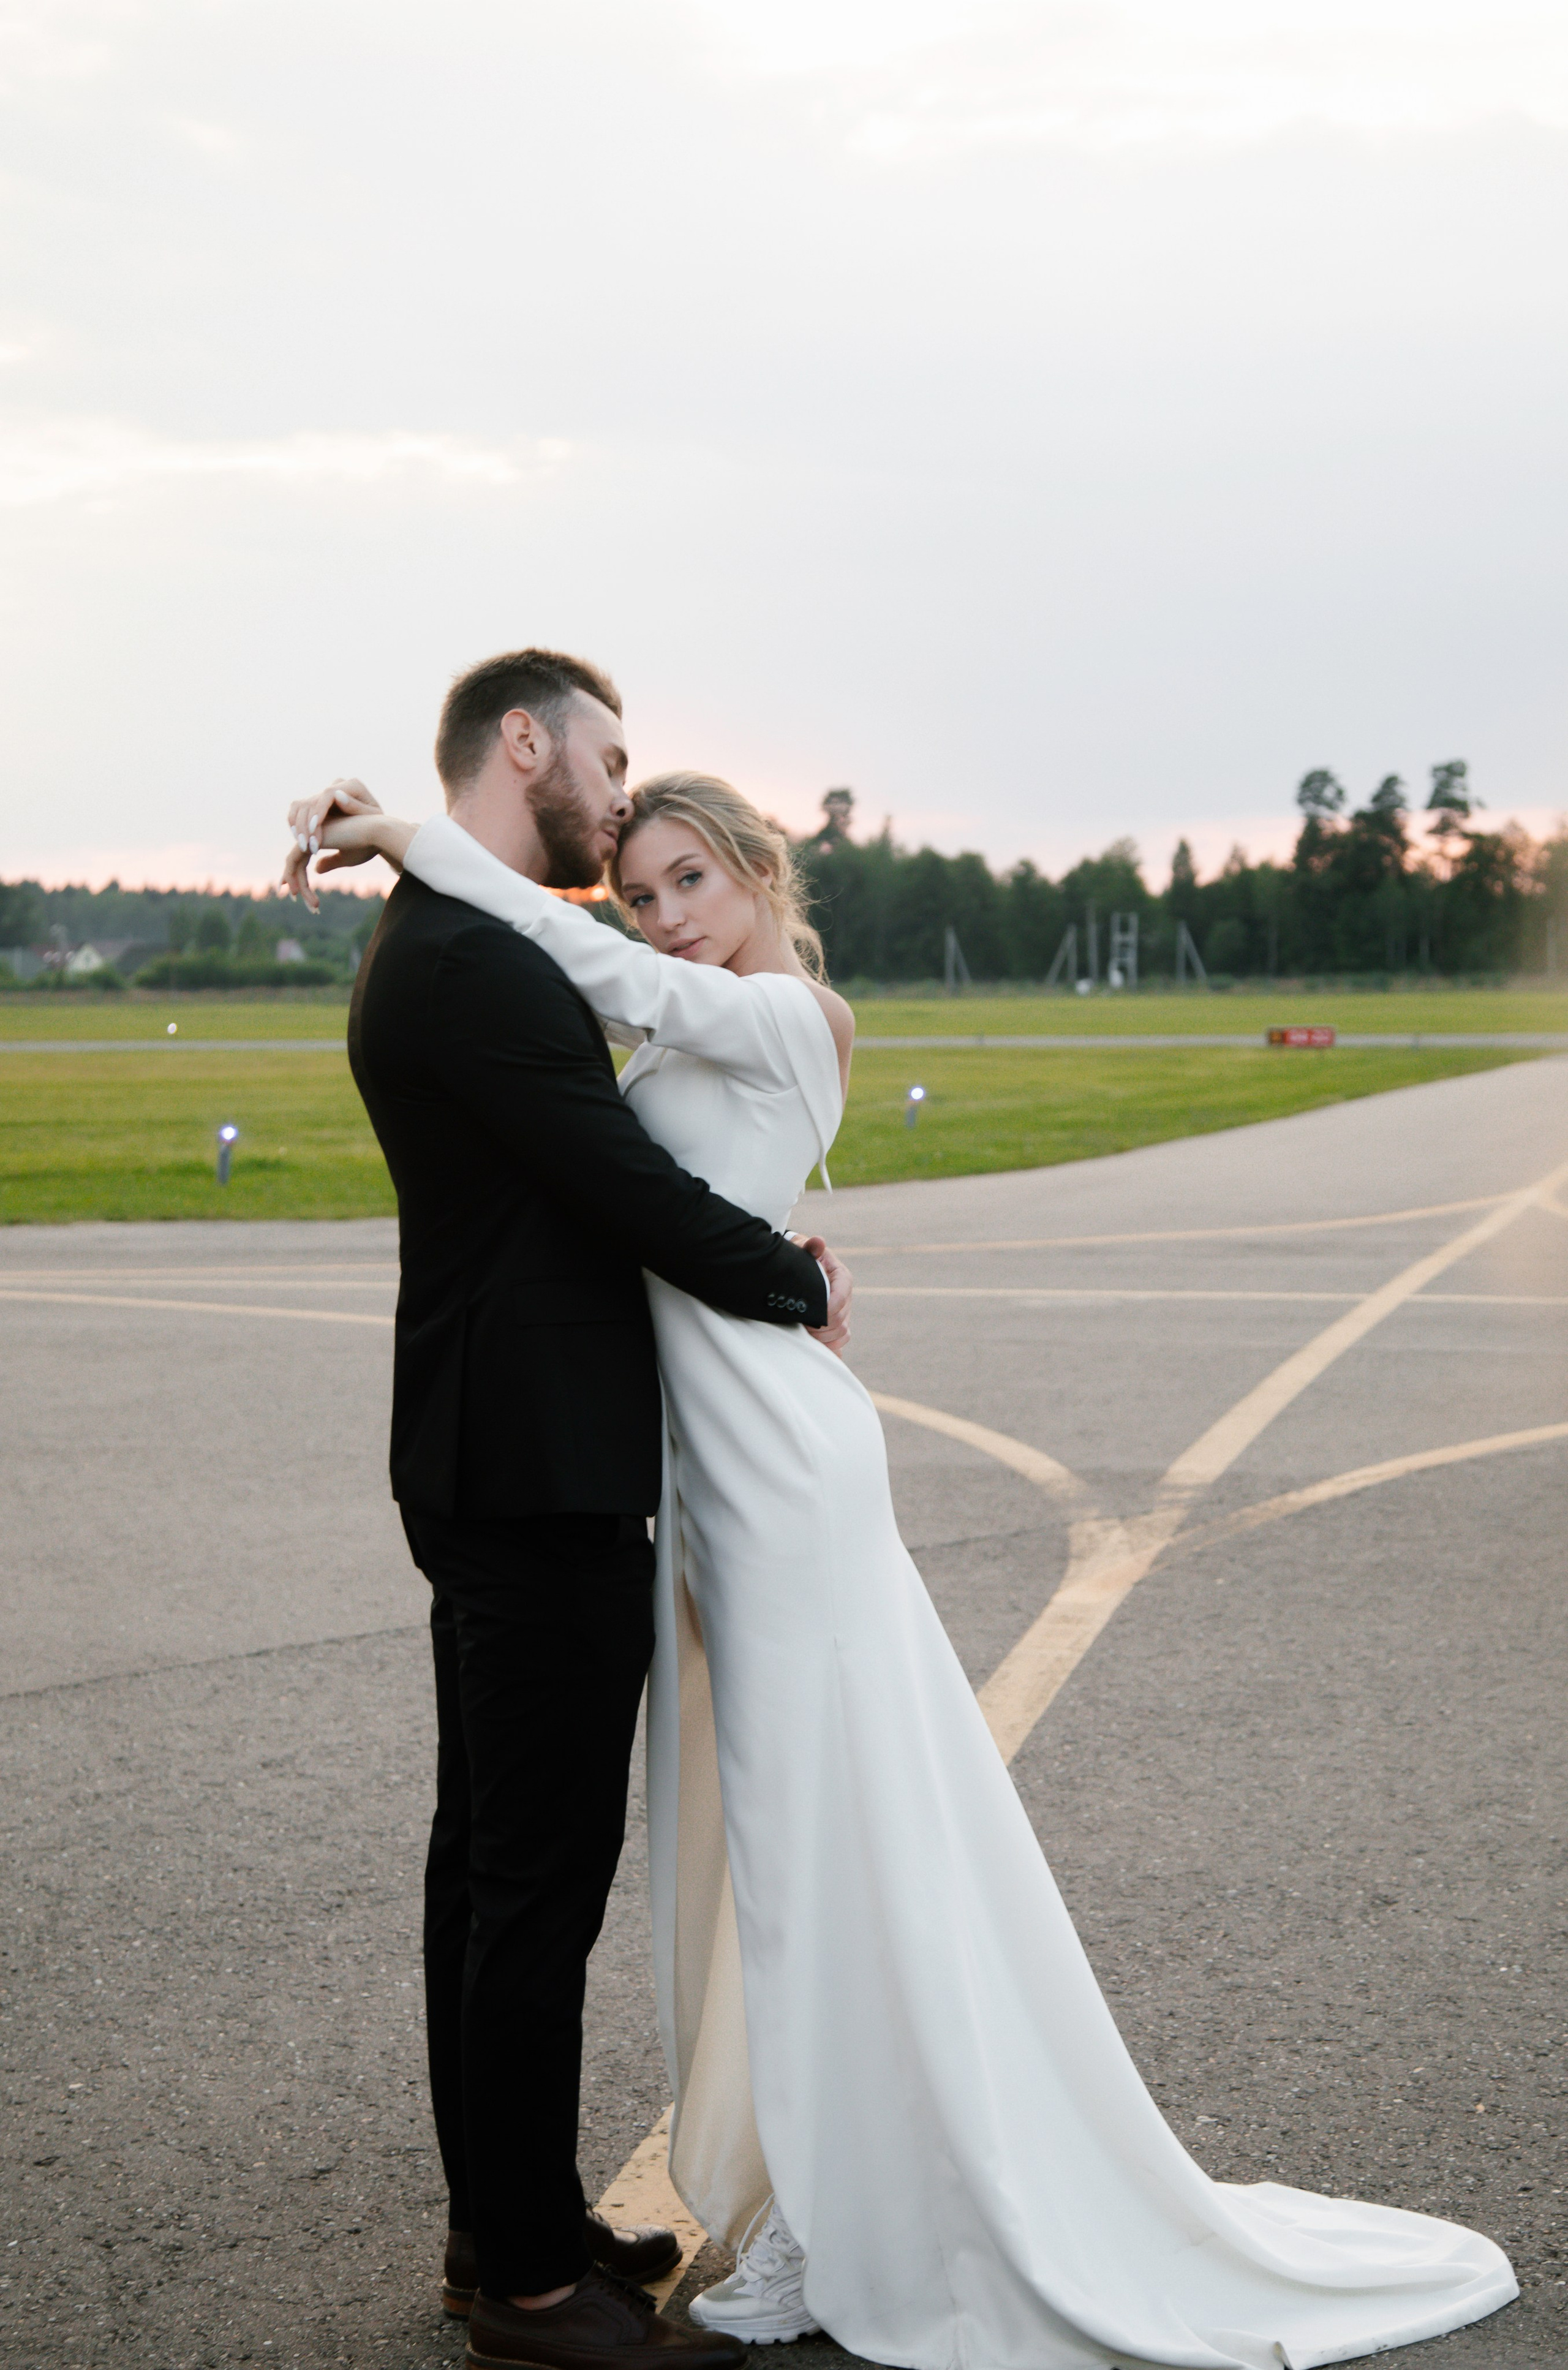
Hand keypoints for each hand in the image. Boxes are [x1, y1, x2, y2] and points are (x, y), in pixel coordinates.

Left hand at [281, 779, 408, 912]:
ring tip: (313, 906)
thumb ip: (330, 862)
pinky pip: (293, 862)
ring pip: (294, 865)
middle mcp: (312, 835)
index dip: (300, 878)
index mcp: (321, 837)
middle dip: (299, 886)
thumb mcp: (347, 858)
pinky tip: (299, 892)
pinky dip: (293, 878)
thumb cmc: (367, 845)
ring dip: (300, 887)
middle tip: (310, 907)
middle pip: (297, 864)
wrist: (376, 832)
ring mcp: (308, 836)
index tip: (301, 895)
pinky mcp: (307, 840)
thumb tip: (316, 869)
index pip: (302, 860)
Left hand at [794, 1233, 851, 1357]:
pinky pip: (841, 1340)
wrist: (801, 1267)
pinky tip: (815, 1347)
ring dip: (823, 1338)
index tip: (808, 1315)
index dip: (826, 1310)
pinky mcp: (839, 1323)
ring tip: (803, 1333)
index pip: (840, 1298)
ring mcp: (844, 1311)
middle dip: (820, 1327)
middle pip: (841, 1320)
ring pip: (842, 1333)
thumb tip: (818, 1242)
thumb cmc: (801, 1257)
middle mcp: (846, 1296)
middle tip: (799, 1326)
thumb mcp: (803, 1248)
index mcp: (842, 1278)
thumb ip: (810, 1246)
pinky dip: (830, 1346)